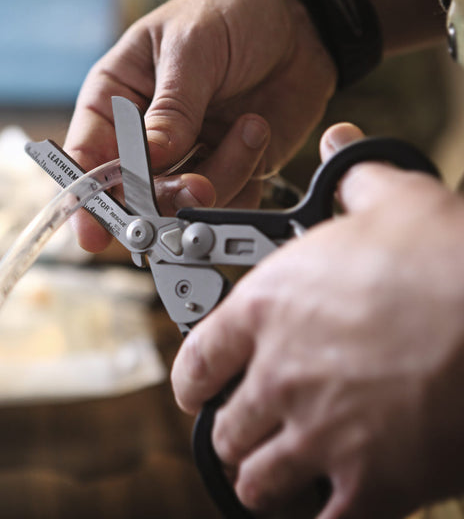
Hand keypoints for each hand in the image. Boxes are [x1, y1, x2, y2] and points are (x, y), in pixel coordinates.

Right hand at [65, 0, 336, 250]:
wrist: (296, 22)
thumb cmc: (229, 13)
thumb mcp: (191, 48)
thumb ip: (170, 109)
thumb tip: (150, 159)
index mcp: (118, 100)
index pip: (87, 158)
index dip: (86, 199)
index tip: (94, 231)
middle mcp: (148, 137)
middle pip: (136, 195)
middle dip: (167, 198)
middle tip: (199, 186)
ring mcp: (188, 157)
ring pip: (185, 204)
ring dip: (222, 176)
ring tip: (248, 126)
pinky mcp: (227, 169)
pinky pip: (228, 201)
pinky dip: (247, 177)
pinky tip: (257, 132)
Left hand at [171, 123, 463, 517]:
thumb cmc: (444, 255)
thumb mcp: (386, 200)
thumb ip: (350, 178)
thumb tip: (342, 147)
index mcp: (266, 312)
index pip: (196, 364)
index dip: (191, 382)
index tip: (196, 391)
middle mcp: (279, 374)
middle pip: (225, 429)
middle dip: (232, 434)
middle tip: (247, 430)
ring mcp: (319, 431)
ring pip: (259, 480)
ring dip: (263, 480)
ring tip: (276, 473)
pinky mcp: (371, 480)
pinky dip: (320, 517)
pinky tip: (329, 505)